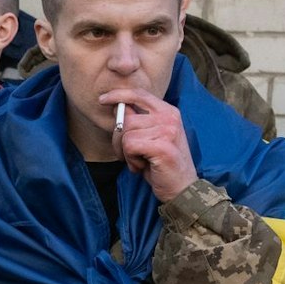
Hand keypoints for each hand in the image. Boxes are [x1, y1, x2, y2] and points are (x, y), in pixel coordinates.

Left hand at [101, 87, 196, 201]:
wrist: (182, 188)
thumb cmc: (162, 164)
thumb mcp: (151, 138)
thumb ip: (138, 121)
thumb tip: (119, 106)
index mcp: (168, 112)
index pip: (139, 94)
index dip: (118, 95)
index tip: (102, 99)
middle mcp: (170, 118)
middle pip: (127, 119)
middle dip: (119, 139)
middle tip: (130, 155)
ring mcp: (168, 131)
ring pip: (126, 134)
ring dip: (126, 153)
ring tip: (140, 161)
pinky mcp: (162, 146)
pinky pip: (130, 146)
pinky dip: (131, 160)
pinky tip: (142, 166)